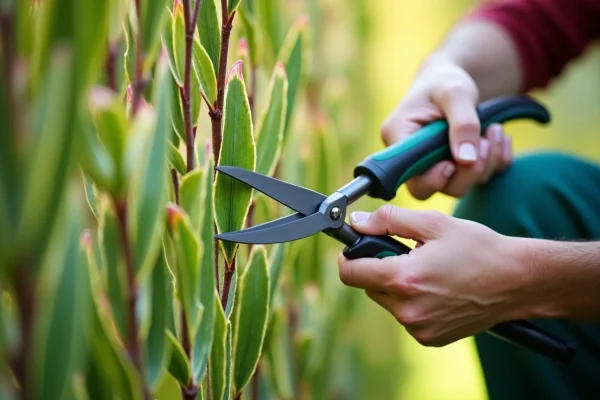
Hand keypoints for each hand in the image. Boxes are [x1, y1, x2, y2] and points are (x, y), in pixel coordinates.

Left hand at [337, 205, 530, 346]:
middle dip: (380, 268)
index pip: (350, 273)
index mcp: (404, 279)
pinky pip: (404, 316)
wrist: (516, 282)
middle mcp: (407, 309)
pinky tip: (437, 290)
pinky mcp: (428, 339)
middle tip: (409, 255)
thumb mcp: (433, 224)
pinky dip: (412, 302)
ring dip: (396, 286)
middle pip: (368, 286)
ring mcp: (418, 328)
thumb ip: (389, 220)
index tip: (358, 248)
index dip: (349, 257)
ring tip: (428, 272)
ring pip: (386, 301)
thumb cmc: (478, 249)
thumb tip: (358, 223)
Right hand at [381, 58, 512, 199]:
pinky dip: (495, 161)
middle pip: (430, 189)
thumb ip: (462, 123)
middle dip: (465, 173)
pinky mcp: (452, 168)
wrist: (453, 79)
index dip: (433, 178)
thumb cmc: (446, 81)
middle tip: (484, 143)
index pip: (406, 175)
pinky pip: (478, 178)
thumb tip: (466, 159)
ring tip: (495, 130)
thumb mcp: (455, 92)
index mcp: (397, 136)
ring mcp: (430, 166)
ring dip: (485, 163)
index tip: (453, 161)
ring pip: (457, 186)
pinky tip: (499, 137)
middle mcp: (409, 157)